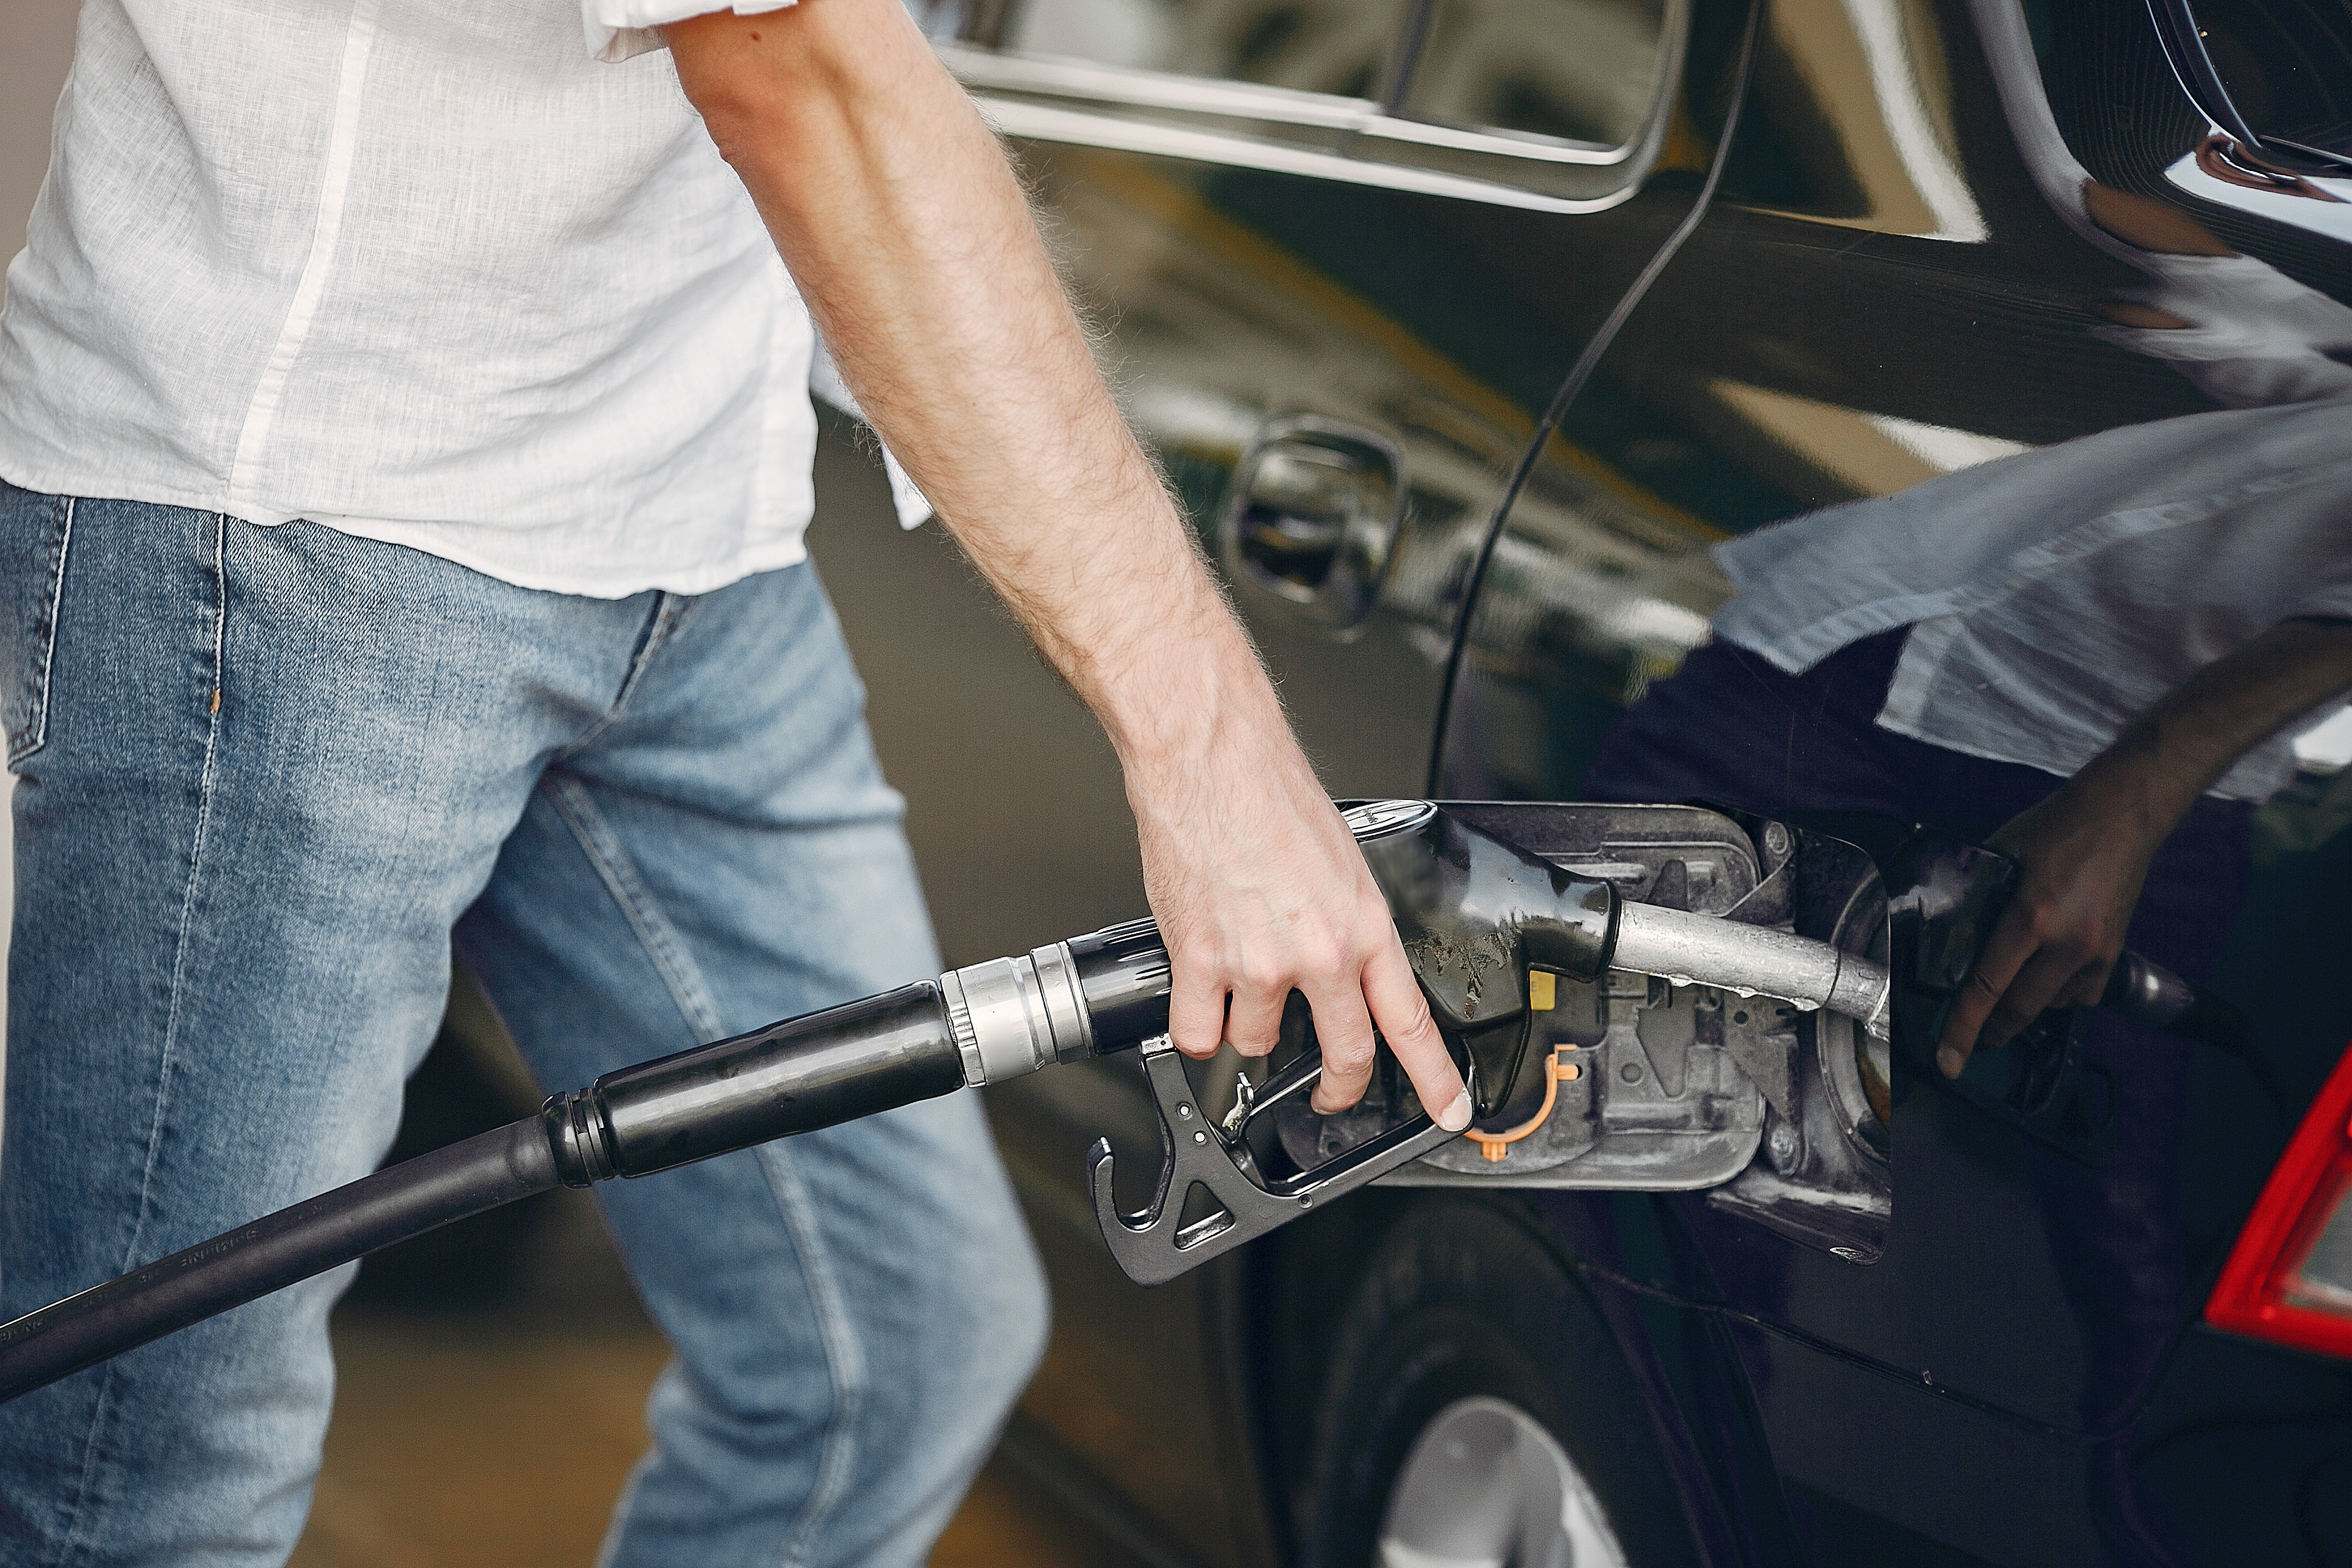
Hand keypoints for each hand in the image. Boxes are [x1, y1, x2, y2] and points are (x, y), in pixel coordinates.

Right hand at [1130, 691, 1471, 1131]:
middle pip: (1344, 1056)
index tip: (1448, 1109)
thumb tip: (1344, 967)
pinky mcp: (1202, 961)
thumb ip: (1347, 924)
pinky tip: (1199, 996)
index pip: (1410, 1021)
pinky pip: (1199, 1032)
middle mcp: (1320, 952)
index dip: (1435, 1078)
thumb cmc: (1271, 795)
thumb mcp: (1342, 863)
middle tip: (1332, 1094)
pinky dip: (1198, 1024)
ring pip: (1257, 1043)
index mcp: (1364, 925)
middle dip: (1339, 1089)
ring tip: (1238, 982)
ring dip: (1249, 1027)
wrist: (1211, 760)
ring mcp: (1260, 963)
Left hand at [1934, 774, 2159, 1078]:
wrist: (2123, 812)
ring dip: (2022, 1010)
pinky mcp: (2114, 953)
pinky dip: (2056, 997)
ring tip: (1999, 1004)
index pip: (1987, 987)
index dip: (1962, 1029)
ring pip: (2050, 1006)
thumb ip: (1978, 896)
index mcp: (2032, 916)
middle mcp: (2069, 943)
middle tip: (1967, 1041)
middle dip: (1989, 1032)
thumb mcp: (2001, 856)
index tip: (1948, 1059)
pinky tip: (2041, 982)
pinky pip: (2079, 996)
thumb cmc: (2058, 826)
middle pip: (2019, 1010)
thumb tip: (1950, 928)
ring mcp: (2097, 952)